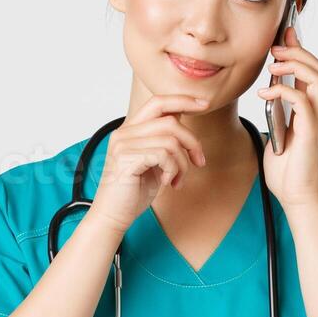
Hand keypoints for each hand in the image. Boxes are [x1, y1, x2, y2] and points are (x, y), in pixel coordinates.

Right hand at [86, 94, 209, 233]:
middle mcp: (124, 133)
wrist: (113, 216)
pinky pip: (164, 155)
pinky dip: (173, 170)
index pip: (158, 102)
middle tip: (199, 162)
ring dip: (183, 163)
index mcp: (130, 129)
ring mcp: (123, 145)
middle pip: (170, 121)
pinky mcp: (126, 159)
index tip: (204, 104)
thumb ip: (164, 141)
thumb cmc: (133, 191)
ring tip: (178, 179)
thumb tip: (184, 120)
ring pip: (171, 140)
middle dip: (192, 141)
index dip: (183, 100)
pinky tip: (167, 183)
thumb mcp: (154, 161)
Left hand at [256, 23, 317, 208]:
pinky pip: (302, 99)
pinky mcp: (311, 131)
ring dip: (295, 64)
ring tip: (273, 65)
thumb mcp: (279, 133)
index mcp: (312, 110)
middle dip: (299, 51)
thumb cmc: (288, 170)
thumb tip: (268, 93)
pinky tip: (266, 92)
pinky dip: (283, 90)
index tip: (285, 33)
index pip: (313, 71)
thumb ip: (278, 113)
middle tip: (275, 47)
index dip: (301, 49)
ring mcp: (317, 120)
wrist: (297, 197)